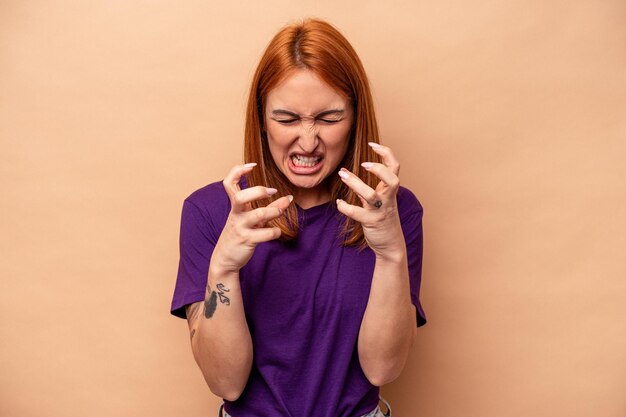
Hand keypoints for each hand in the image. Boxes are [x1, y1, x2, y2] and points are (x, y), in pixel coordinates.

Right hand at [212, 163, 292, 272]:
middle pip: (241, 197)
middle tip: (272, 191)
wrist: (225, 259)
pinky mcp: (247, 240)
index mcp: (235, 206)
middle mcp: (236, 214)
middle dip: (258, 191)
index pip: (229, 183)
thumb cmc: (240, 234)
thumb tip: (288, 198)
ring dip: (272, 211)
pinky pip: (264, 234)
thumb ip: (269, 208)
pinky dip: (274, 232)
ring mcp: (240, 228)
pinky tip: (277, 232)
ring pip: (256, 215)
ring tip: (280, 211)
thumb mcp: (252, 219)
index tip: (252, 166)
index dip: (238, 171)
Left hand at [336, 143, 405, 259]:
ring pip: (372, 196)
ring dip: (356, 184)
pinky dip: (347, 207)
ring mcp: (381, 211)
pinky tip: (339, 203)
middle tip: (364, 163)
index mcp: (389, 190)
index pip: (394, 166)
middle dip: (379, 169)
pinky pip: (359, 214)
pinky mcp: (372, 223)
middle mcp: (388, 199)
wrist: (390, 244)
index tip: (372, 144)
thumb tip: (345, 171)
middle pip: (392, 179)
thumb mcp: (377, 200)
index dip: (386, 153)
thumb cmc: (382, 219)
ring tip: (342, 175)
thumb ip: (364, 187)